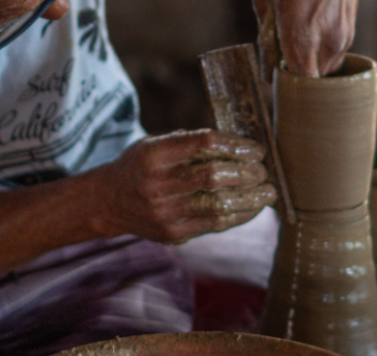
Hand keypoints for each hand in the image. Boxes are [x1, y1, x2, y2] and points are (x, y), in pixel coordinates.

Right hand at [93, 129, 275, 242]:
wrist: (109, 202)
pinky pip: (215, 225)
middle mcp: (157, 184)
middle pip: (212, 176)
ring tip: (267, 192)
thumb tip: (241, 146)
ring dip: (249, 198)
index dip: (236, 145)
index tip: (257, 148)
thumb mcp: (157, 144)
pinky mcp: (173, 233)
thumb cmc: (142, 166)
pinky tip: (253, 207)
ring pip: (217, 204)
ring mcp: (164, 212)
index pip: (203, 144)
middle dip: (246, 173)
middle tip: (264, 171)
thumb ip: (192, 144)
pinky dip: (240, 216)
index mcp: (154, 154)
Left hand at [254, 0, 364, 77]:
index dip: (286, 86)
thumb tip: (266, 65)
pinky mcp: (351, 30)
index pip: (299, 83)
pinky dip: (323, 54)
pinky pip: (336, 55)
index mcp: (301, 35)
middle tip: (283, 64)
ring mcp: (343, 37)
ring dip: (312, 66)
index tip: (275, 79)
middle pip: (314, 82)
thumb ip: (265, 36)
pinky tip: (312, 34)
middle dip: (299, 79)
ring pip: (327, 70)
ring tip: (297, 46)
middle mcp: (326, 41)